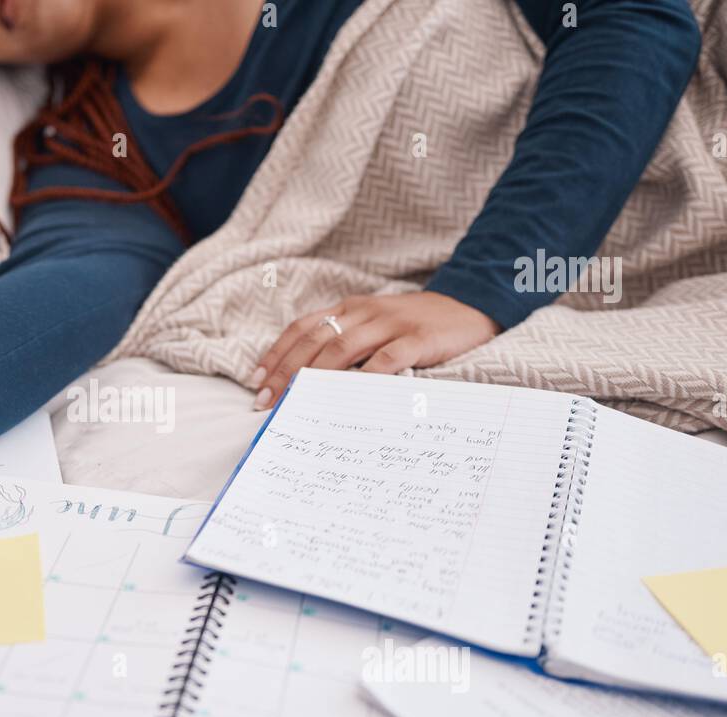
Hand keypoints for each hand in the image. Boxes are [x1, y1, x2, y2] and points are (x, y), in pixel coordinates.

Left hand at [249, 292, 499, 408]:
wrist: (471, 304)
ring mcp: (391, 323)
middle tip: (267, 401)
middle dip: (286, 372)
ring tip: (296, 401)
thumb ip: (346, 342)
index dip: (276, 354)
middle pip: (315, 341)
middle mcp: (364, 313)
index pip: (302, 329)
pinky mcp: (418, 337)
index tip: (256, 381)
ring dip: (315, 377)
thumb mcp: (375, 325)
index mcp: (349, 309)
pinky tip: (349, 396)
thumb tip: (306, 379)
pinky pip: (386, 358)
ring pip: (343, 348)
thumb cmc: (416, 324)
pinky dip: (365, 377)